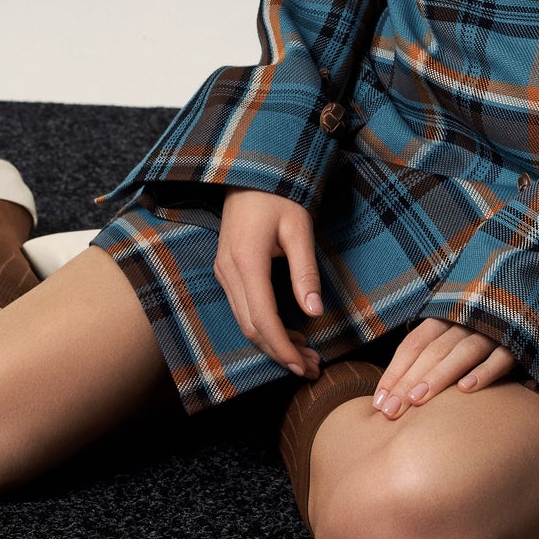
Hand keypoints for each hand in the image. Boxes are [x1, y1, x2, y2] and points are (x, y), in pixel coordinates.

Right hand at [215, 187, 324, 380]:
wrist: (250, 171)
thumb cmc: (279, 194)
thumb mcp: (299, 228)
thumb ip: (305, 272)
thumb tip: (314, 311)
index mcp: (246, 261)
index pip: (263, 319)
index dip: (283, 347)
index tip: (304, 365)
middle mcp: (228, 270)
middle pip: (251, 327)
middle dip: (281, 352)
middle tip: (311, 367)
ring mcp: (223, 270)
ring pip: (245, 321)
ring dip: (273, 343)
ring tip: (305, 355)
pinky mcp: (226, 269)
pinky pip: (243, 308)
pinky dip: (264, 326)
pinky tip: (288, 333)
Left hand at [370, 316, 517, 417]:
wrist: (534, 305)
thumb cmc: (484, 334)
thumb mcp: (455, 336)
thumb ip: (430, 356)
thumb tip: (394, 393)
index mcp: (446, 315)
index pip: (414, 343)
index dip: (395, 371)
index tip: (378, 402)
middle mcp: (466, 319)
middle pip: (432, 350)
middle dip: (409, 381)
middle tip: (390, 412)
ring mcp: (493, 329)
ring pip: (462, 352)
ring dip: (439, 376)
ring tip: (419, 401)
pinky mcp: (520, 341)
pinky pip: (501, 356)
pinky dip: (484, 371)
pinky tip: (466, 390)